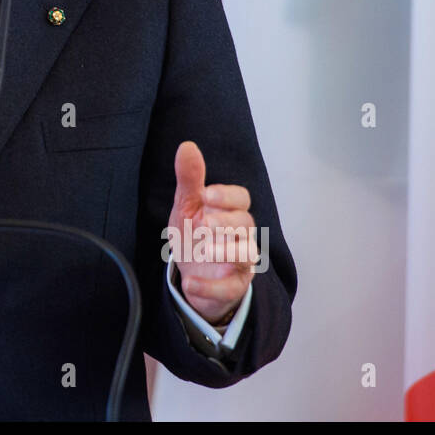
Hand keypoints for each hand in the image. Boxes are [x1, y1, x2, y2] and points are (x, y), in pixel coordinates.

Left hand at [168, 141, 256, 326]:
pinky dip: (211, 287)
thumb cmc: (194, 237)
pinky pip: (230, 288)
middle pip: (246, 224)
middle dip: (227, 222)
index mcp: (229, 212)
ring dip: (227, 251)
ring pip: (247, 254)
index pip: (242, 199)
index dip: (227, 195)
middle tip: (205, 223)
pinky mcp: (233, 287)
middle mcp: (239, 236)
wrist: (191, 277)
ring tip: (204, 250)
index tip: (206, 194)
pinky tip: (190, 284)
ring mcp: (239, 263)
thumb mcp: (187, 207)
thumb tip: (187, 145)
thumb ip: (189, 180)